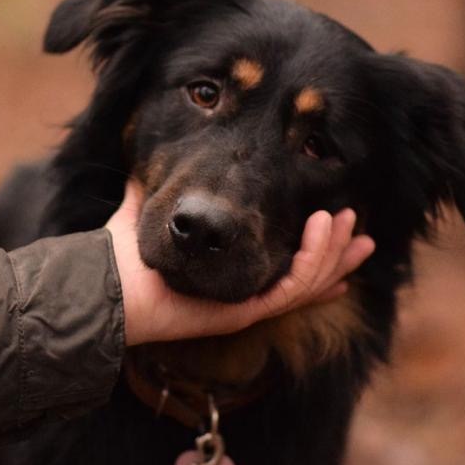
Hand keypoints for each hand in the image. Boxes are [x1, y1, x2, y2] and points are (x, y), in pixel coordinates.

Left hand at [105, 179, 375, 345]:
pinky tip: (322, 228)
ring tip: (345, 220)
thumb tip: (161, 153)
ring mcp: (245, 302)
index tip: (337, 221)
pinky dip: (313, 260)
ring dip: (333, 250)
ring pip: (309, 281)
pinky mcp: (243, 310)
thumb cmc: (121, 248)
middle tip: (359, 226)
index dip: (317, 249)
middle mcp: (243, 288)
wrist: (105, 280)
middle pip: (308, 276)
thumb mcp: (154, 203)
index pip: (286, 263)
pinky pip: (293, 289)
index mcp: (232, 270)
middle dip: (339, 251)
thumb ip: (167, 183)